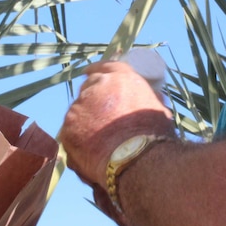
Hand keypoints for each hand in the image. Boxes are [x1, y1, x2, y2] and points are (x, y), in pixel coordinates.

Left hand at [59, 60, 173, 188]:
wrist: (138, 159)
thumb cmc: (154, 137)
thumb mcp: (157, 110)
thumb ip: (149, 99)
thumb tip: (155, 97)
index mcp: (121, 78)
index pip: (105, 67)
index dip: (97, 70)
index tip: (89, 72)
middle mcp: (98, 86)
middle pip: (89, 87)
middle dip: (92, 98)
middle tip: (98, 115)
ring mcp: (80, 106)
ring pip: (78, 111)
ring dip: (84, 121)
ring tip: (98, 142)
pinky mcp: (68, 127)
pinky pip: (69, 132)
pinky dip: (77, 140)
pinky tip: (88, 152)